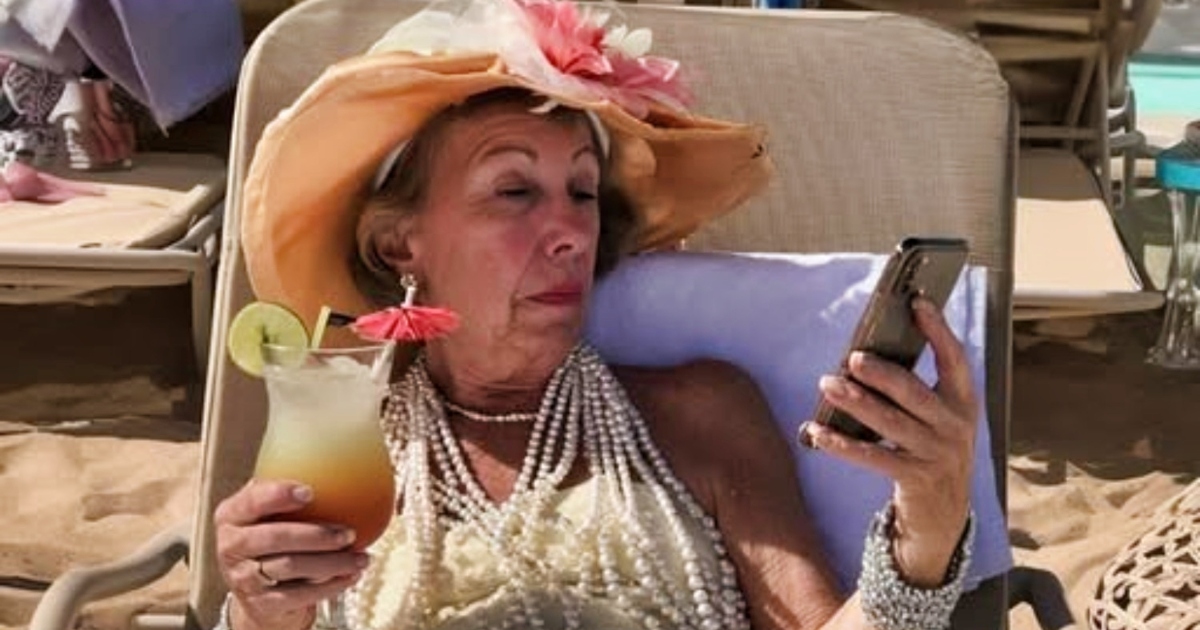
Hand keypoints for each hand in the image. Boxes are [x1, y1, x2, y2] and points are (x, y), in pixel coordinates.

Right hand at [213, 479, 367, 629]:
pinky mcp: (262, 605)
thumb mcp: (268, 513)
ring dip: (332, 562)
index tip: (310, 491)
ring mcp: (244, 578)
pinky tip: (352, 575)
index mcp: (231, 515)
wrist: (256, 595)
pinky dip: (331, 586)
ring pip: (292, 568)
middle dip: (316, 535)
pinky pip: (301, 595)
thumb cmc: (270, 539)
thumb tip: (337, 459)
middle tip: (349, 532)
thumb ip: (286, 490)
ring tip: (362, 557)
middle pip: (274, 538)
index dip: (278, 495)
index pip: (251, 501)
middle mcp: (231, 546)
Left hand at [806, 297, 976, 585]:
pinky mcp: (914, 479)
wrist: (945, 515)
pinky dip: (842, 444)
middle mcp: (955, 427)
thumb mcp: (936, 418)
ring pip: (891, 424)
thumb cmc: (932, 451)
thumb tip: (869, 353)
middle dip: (883, 373)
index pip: (955, 360)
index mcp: (963, 403)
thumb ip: (914, 389)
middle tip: (854, 357)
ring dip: (856, 403)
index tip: (918, 303)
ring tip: (827, 385)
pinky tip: (818, 432)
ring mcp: (936, 455)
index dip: (938, 331)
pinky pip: (873, 458)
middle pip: (915, 393)